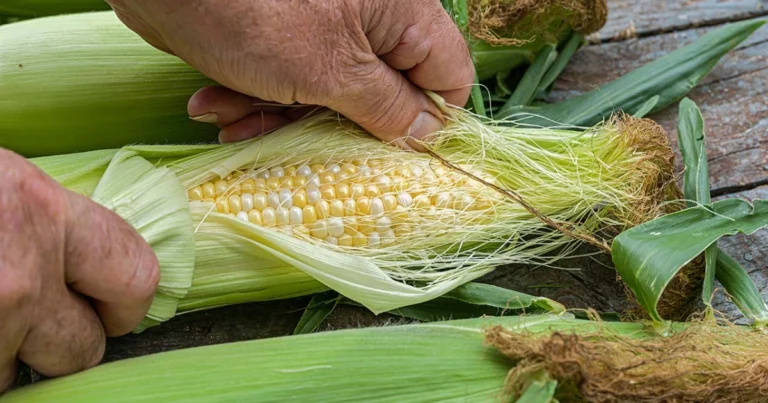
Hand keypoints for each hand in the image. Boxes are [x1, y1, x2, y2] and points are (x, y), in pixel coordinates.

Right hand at [0, 149, 159, 391]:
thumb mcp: (0, 183)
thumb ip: (43, 221)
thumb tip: (84, 262)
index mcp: (40, 208)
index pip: (137, 276)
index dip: (125, 306)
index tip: (108, 312)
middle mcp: (21, 270)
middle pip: (84, 348)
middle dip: (58, 346)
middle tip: (26, 325)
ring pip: (19, 376)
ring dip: (3, 360)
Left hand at [106, 0, 473, 149]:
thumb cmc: (254, 12)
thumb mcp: (330, 72)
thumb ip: (387, 108)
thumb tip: (429, 136)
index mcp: (402, 14)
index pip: (449, 77)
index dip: (429, 121)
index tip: (395, 154)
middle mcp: (369, 22)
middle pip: (383, 97)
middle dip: (334, 128)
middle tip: (297, 139)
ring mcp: (323, 32)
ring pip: (329, 100)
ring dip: (280, 119)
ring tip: (232, 117)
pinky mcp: (282, 42)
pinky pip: (288, 88)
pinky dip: (253, 102)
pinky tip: (214, 104)